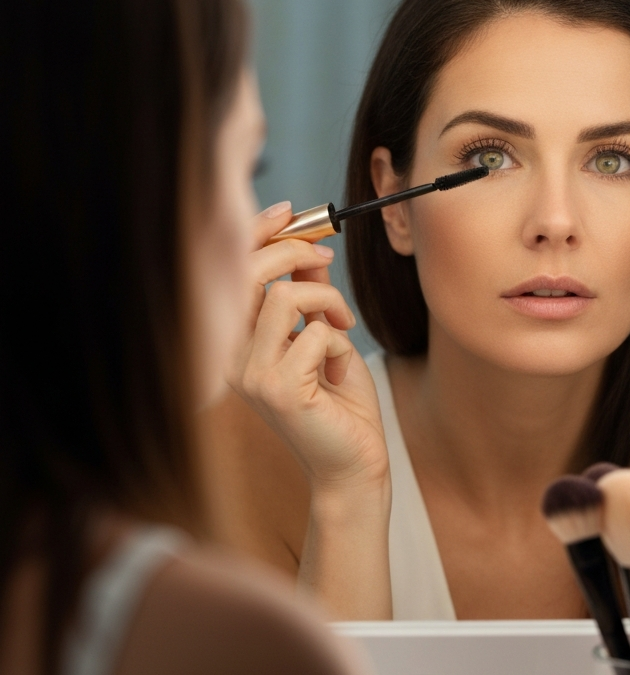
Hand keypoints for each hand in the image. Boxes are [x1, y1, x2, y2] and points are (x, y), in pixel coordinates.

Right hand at [229, 202, 389, 500]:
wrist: (353, 462)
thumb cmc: (340, 404)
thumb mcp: (325, 337)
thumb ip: (309, 297)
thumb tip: (310, 251)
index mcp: (235, 344)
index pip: (230, 275)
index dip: (257, 235)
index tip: (292, 212)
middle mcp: (231, 359)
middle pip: (248, 274)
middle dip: (294, 252)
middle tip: (327, 260)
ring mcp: (250, 376)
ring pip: (285, 296)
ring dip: (327, 303)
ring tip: (343, 330)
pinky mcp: (278, 390)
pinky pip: (316, 333)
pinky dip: (341, 344)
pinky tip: (342, 374)